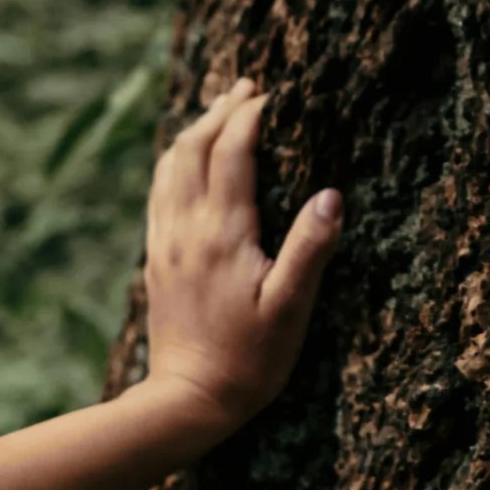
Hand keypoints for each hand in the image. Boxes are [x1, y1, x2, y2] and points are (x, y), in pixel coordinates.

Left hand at [142, 78, 343, 435]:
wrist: (188, 401)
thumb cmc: (251, 359)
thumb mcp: (292, 307)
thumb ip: (310, 248)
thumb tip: (332, 195)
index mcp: (222, 234)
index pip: (232, 153)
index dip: (251, 116)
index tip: (273, 94)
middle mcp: (187, 229)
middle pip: (193, 148)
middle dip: (220, 111)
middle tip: (248, 88)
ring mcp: (166, 242)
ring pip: (170, 165)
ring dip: (194, 131)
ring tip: (219, 110)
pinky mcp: (157, 258)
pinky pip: (159, 191)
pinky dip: (175, 161)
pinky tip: (188, 160)